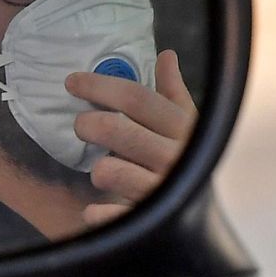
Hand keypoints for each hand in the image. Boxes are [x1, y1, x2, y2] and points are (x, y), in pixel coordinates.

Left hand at [67, 50, 196, 225]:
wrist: (204, 220)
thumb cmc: (189, 162)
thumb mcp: (188, 126)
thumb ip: (173, 93)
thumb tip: (166, 55)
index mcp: (183, 130)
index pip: (135, 98)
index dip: (98, 85)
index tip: (71, 82)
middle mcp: (174, 159)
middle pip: (114, 128)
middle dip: (87, 124)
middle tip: (82, 127)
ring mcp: (160, 192)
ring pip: (106, 170)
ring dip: (99, 170)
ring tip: (107, 172)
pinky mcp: (145, 221)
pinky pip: (104, 214)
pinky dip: (95, 212)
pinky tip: (99, 208)